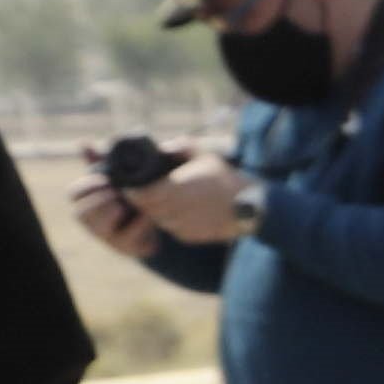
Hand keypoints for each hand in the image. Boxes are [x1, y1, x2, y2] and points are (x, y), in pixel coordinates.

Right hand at [69, 155, 163, 262]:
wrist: (169, 215)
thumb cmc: (138, 190)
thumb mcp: (124, 173)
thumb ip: (105, 160)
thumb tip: (83, 143)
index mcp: (90, 200)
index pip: (74, 194)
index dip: (86, 187)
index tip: (104, 180)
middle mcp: (95, 221)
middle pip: (80, 214)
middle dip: (97, 201)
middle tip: (114, 191)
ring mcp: (110, 237)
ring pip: (98, 229)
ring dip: (111, 213)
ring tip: (124, 203)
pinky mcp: (129, 247)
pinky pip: (127, 239)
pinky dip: (137, 225)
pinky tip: (147, 215)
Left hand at [132, 149, 251, 245]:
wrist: (250, 206)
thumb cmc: (226, 178)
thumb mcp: (203, 154)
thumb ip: (178, 147)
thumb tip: (160, 148)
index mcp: (175, 188)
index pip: (140, 196)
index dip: (133, 192)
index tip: (133, 186)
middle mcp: (175, 210)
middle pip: (146, 209)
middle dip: (144, 202)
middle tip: (147, 192)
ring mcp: (182, 225)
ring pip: (158, 220)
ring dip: (157, 212)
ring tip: (166, 202)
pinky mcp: (189, 237)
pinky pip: (171, 229)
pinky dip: (172, 221)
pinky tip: (183, 212)